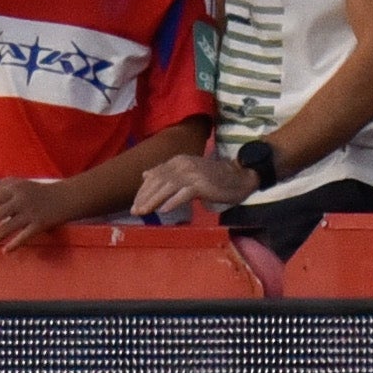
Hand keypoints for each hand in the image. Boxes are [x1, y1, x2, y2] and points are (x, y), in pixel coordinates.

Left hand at [0, 175, 83, 251]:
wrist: (66, 197)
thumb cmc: (42, 192)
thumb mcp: (24, 183)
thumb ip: (8, 184)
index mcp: (17, 188)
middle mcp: (22, 199)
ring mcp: (31, 212)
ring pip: (8, 227)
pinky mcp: (39, 224)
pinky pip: (23, 237)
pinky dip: (13, 245)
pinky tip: (6, 250)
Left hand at [134, 151, 260, 218]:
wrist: (238, 176)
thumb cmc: (212, 178)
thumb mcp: (186, 172)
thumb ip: (166, 173)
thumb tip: (145, 174)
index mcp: (178, 161)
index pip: (155, 175)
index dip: (143, 190)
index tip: (135, 204)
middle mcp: (184, 164)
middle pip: (159, 180)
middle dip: (144, 196)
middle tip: (134, 211)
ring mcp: (193, 173)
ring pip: (168, 186)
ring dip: (153, 200)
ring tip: (143, 212)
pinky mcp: (203, 183)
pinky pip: (185, 193)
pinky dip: (173, 201)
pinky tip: (164, 209)